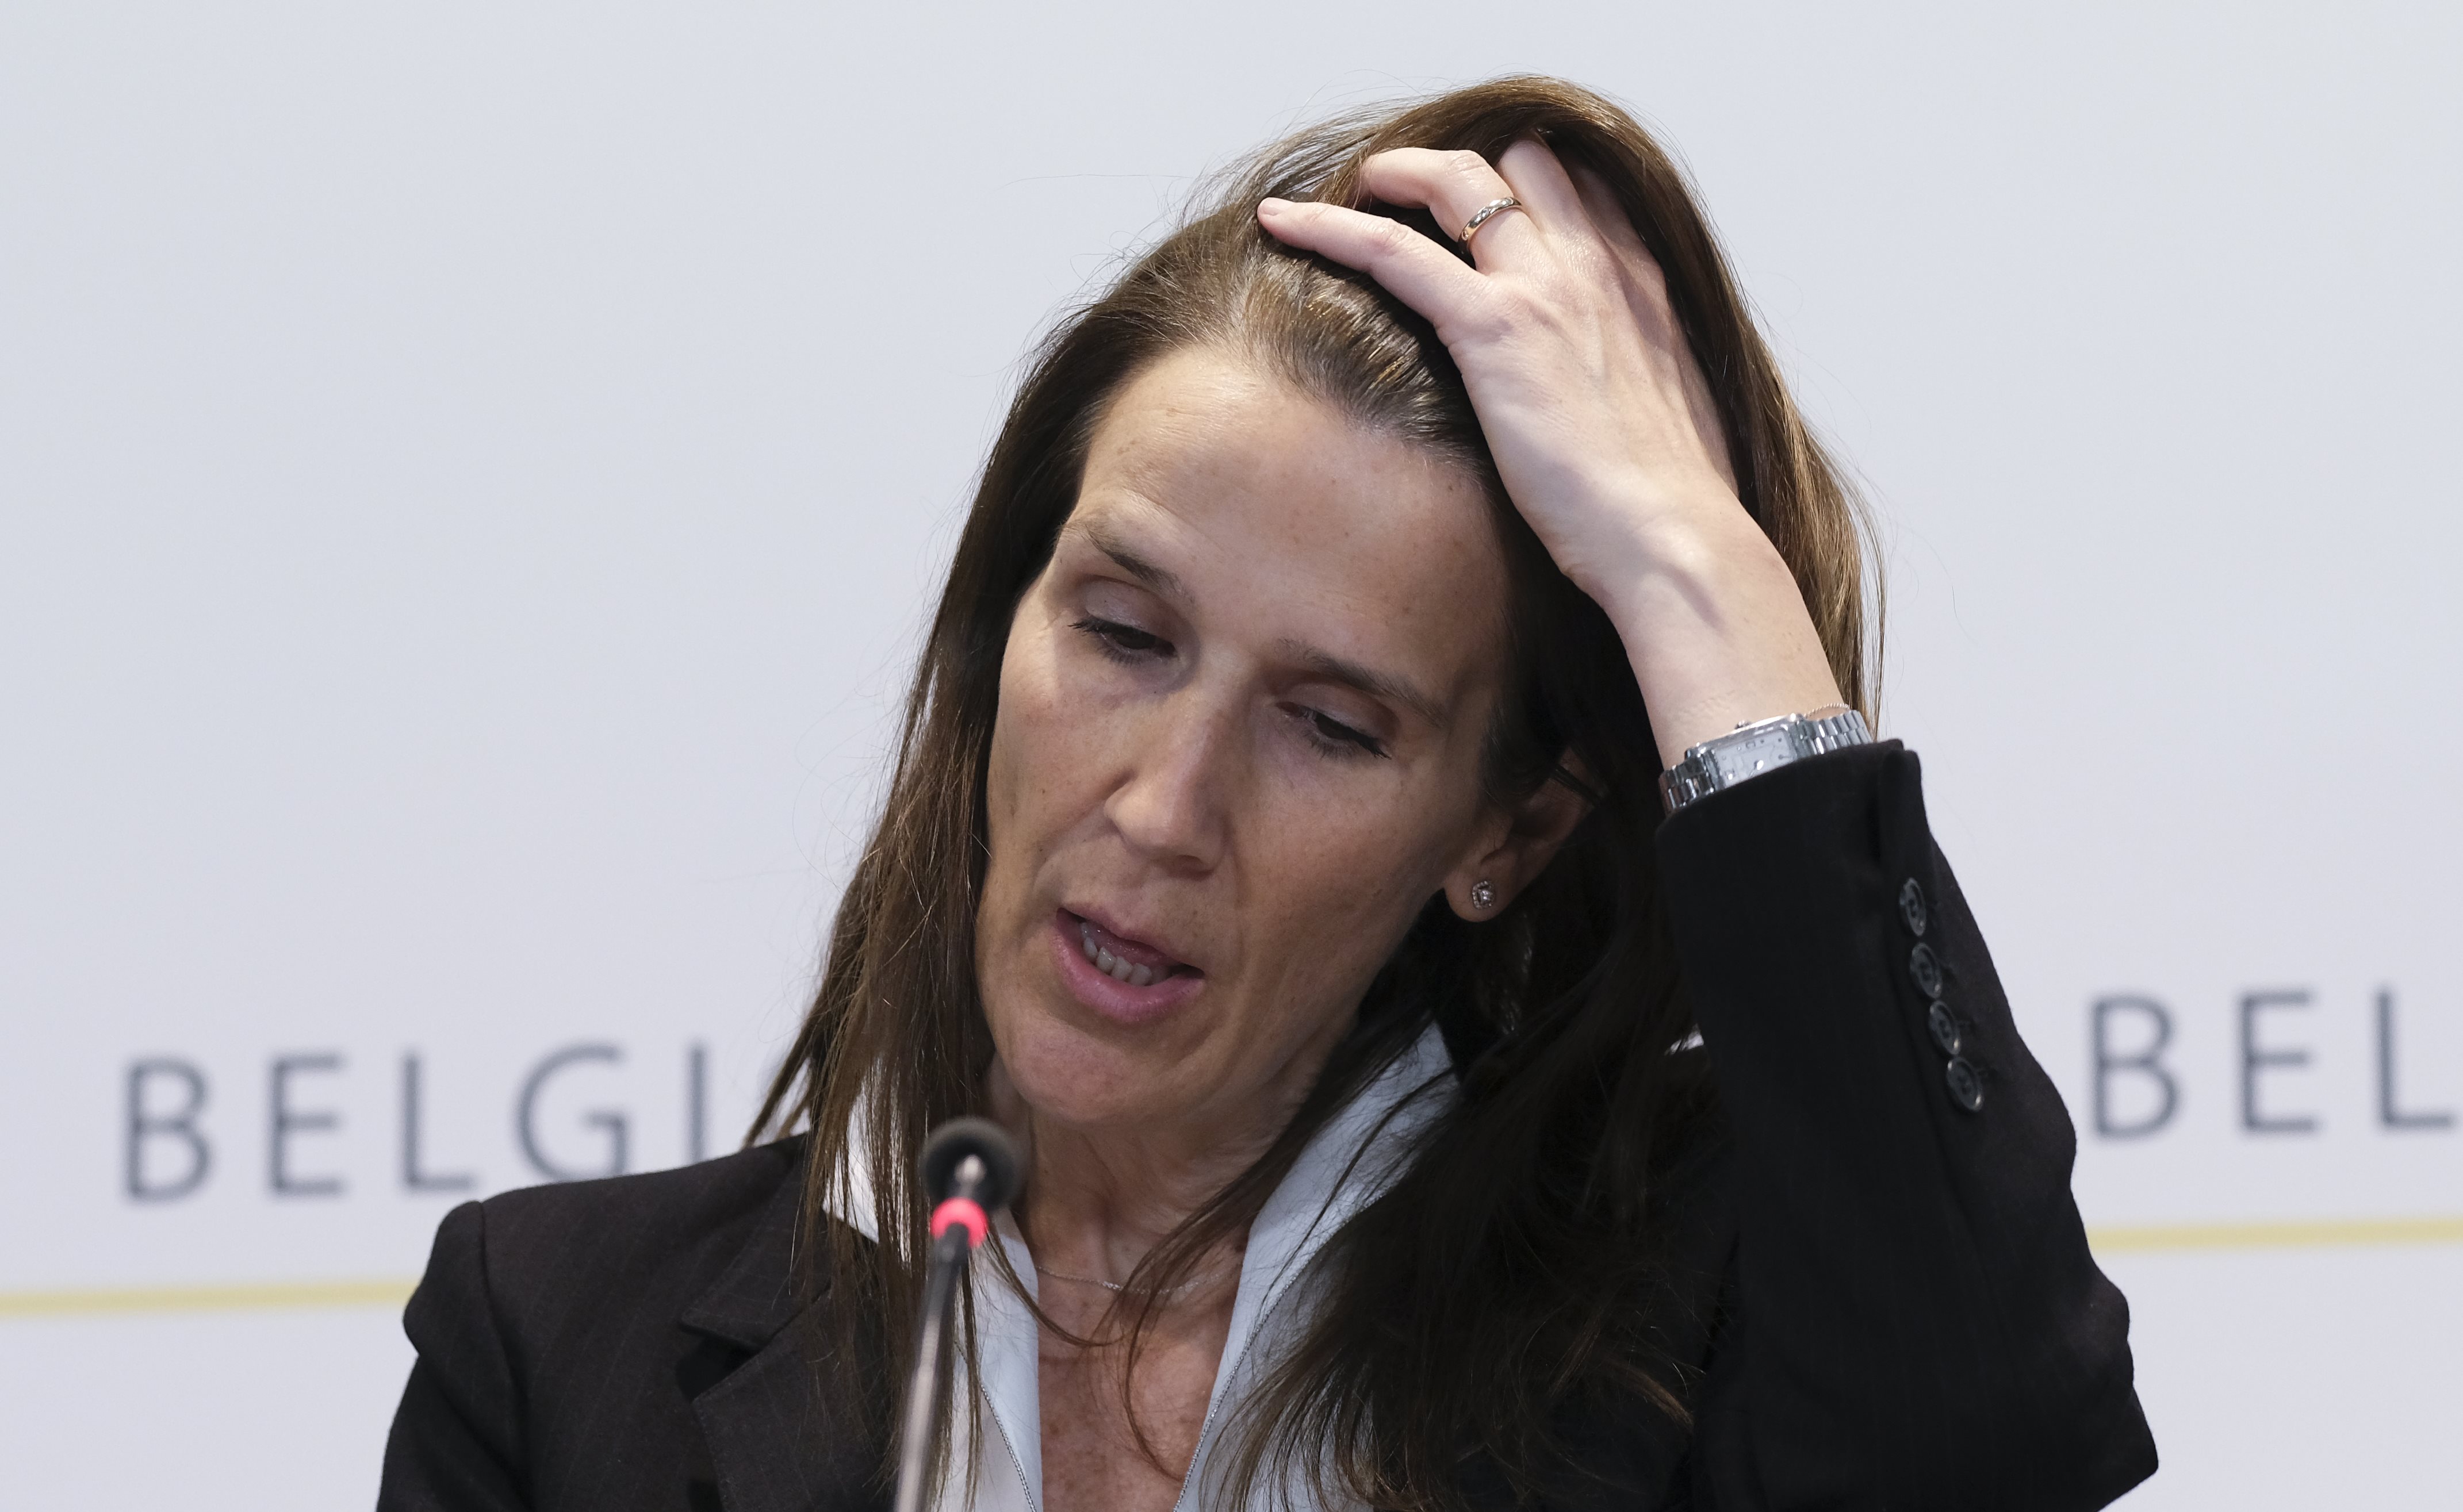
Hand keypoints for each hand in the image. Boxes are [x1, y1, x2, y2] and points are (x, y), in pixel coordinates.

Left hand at [1256, 140, 1844, 765]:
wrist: (1673, 540)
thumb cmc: (1668, 511)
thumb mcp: (1667, 424)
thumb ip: (1633, 390)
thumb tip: (1604, 418)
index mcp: (1639, 289)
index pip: (1581, 192)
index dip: (1527, 185)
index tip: (1481, 204)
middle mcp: (1593, 269)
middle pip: (1523, 164)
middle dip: (1462, 166)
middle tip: (1405, 192)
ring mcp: (1544, 289)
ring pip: (1457, 182)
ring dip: (1396, 174)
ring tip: (1352, 188)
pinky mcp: (1492, 328)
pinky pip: (1392, 249)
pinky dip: (1331, 226)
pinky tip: (1283, 222)